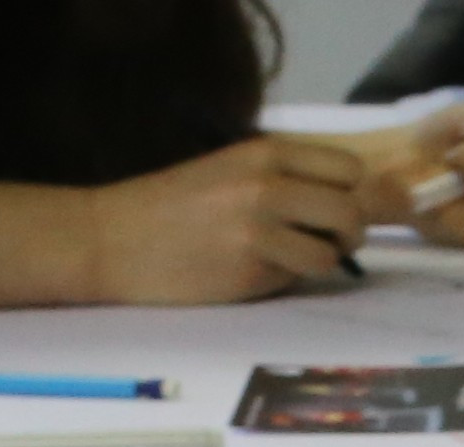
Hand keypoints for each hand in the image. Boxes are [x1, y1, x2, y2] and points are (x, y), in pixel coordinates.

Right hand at [69, 136, 372, 302]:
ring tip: (290, 258)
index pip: (348, 167)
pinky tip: (257, 272)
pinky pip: (299, 276)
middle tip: (326, 242)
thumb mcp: (231, 170)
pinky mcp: (249, 268)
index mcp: (265, 151)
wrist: (112, 239)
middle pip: (352, 209)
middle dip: (348, 232)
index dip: (351, 193)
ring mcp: (259, 226)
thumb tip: (349, 201)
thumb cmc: (171, 208)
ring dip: (322, 260)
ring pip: (333, 249)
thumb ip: (284, 178)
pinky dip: (289, 279)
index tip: (334, 209)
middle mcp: (267, 183)